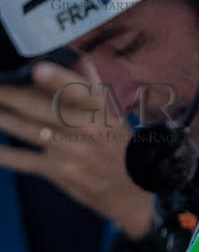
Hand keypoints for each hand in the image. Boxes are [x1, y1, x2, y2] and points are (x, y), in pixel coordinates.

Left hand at [0, 60, 155, 237]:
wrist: (133, 192)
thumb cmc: (120, 146)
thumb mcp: (116, 116)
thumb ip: (94, 88)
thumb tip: (82, 59)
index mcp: (105, 110)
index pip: (80, 90)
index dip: (58, 80)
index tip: (37, 70)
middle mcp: (90, 129)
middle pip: (46, 109)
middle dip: (14, 97)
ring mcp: (74, 152)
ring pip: (31, 131)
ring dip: (4, 119)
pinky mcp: (61, 173)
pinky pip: (28, 162)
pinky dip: (8, 156)